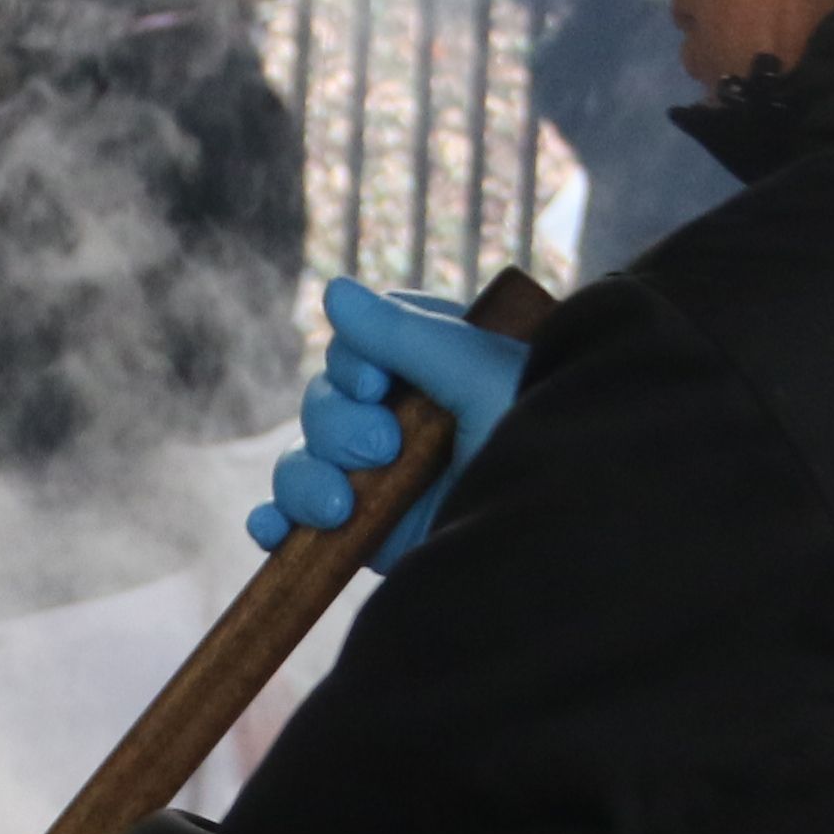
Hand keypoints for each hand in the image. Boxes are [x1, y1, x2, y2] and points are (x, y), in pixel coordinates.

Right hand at [247, 280, 531, 568]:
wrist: (559, 543)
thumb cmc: (541, 442)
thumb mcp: (480, 372)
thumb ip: (404, 332)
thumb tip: (333, 290)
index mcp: (436, 368)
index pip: (359, 346)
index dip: (353, 364)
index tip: (378, 387)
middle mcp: (406, 420)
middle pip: (323, 401)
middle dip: (337, 425)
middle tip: (383, 450)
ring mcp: (383, 480)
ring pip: (302, 460)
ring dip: (305, 478)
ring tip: (340, 508)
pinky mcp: (369, 536)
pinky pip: (296, 523)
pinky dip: (275, 523)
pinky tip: (274, 531)